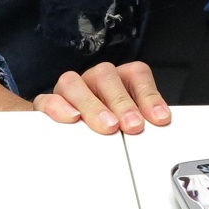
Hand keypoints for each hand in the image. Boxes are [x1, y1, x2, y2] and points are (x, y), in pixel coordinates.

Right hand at [35, 61, 170, 133]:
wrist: (68, 134)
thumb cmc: (105, 126)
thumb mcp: (128, 123)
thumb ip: (142, 121)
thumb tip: (160, 129)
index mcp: (117, 80)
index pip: (135, 74)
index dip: (148, 95)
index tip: (159, 118)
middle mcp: (93, 80)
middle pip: (105, 76)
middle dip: (122, 102)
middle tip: (132, 125)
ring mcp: (70, 90)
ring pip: (74, 83)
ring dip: (93, 105)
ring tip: (108, 126)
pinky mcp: (48, 104)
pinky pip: (47, 99)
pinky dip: (59, 107)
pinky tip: (72, 118)